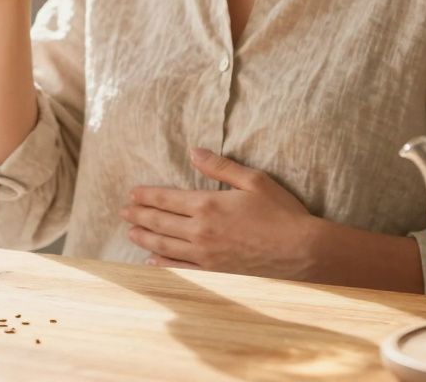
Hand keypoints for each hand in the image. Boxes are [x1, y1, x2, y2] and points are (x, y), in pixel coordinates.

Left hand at [121, 148, 322, 280]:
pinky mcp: (215, 274)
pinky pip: (180, 269)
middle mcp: (200, 232)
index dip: (147, 196)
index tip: (131, 194)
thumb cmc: (282, 213)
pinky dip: (162, 264)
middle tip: (123, 212)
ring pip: (164, 246)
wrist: (302, 252)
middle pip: (160, 222)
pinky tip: (151, 260)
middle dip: (139, 216)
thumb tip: (194, 152)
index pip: (167, 199)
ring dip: (144, 238)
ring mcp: (205, 256)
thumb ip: (221, 167)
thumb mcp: (254, 180)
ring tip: (130, 233)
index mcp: (208, 205)